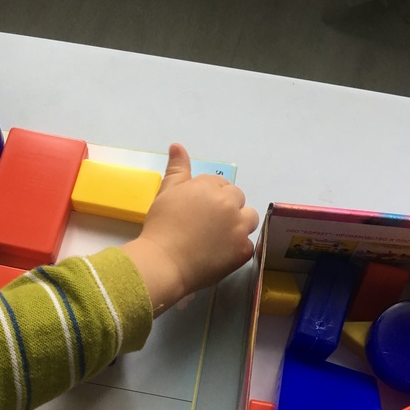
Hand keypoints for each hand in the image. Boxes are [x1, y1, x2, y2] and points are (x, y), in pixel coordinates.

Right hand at [123, 143, 258, 313]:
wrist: (163, 263)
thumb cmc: (160, 227)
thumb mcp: (165, 193)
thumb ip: (176, 169)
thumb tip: (177, 145)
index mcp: (210, 187)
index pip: (220, 184)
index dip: (208, 197)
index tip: (196, 211)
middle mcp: (229, 203)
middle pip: (237, 198)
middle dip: (226, 208)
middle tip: (206, 225)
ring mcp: (239, 228)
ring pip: (249, 218)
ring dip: (239, 224)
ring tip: (218, 237)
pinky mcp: (243, 251)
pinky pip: (247, 244)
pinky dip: (236, 248)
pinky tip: (219, 254)